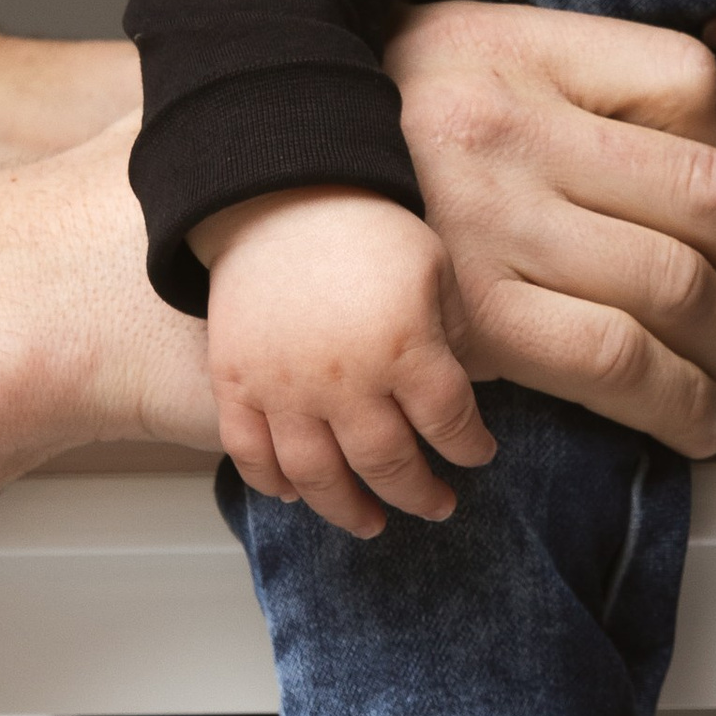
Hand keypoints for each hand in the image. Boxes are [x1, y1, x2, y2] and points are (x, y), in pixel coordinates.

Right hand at [198, 186, 491, 538]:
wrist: (278, 192)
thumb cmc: (366, 225)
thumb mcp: (434, 266)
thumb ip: (455, 331)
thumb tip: (465, 386)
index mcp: (404, 346)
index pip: (449, 423)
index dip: (470, 447)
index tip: (478, 454)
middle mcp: (345, 379)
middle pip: (388, 463)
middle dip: (419, 493)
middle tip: (437, 505)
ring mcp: (284, 387)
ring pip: (318, 477)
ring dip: (348, 510)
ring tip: (370, 524)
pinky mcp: (236, 383)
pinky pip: (249, 453)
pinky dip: (270, 483)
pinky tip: (294, 494)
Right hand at [387, 0, 715, 456]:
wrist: (221, 200)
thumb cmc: (347, 133)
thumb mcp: (456, 51)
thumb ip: (569, 79)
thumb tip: (699, 139)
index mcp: (518, 50)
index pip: (688, 83)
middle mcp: (514, 130)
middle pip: (714, 198)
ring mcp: (492, 228)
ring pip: (680, 291)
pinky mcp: (470, 324)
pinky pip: (615, 364)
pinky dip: (679, 401)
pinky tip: (697, 418)